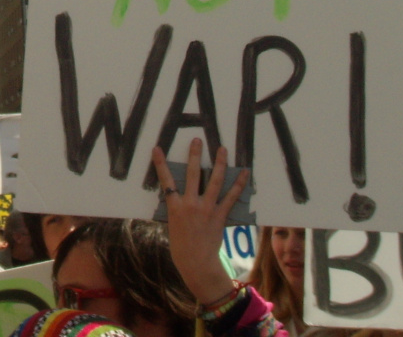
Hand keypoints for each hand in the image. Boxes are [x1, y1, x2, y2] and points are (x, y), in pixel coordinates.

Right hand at [151, 139, 246, 305]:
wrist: (197, 263)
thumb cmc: (181, 247)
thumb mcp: (172, 224)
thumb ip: (177, 208)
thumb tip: (180, 196)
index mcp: (175, 207)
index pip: (166, 180)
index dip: (161, 164)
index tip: (158, 149)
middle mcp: (191, 204)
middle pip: (193, 174)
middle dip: (195, 155)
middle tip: (197, 140)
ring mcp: (207, 209)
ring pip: (214, 181)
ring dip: (219, 163)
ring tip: (222, 149)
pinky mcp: (220, 215)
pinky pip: (231, 197)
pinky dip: (239, 184)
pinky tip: (245, 173)